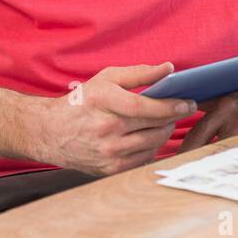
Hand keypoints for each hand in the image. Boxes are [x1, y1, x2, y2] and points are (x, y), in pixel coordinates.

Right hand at [32, 63, 197, 176]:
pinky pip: (143, 159)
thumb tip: (169, 68)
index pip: (145, 107)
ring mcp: (107, 152)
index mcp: (104, 102)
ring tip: (164, 122)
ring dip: (164, 132)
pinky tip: (149, 136)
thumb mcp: (106, 78)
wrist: (49, 133)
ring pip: (153, 144)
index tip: (188, 103)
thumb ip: (140, 73)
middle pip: (154, 126)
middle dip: (173, 118)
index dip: (171, 106)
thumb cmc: (82, 102)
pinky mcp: (109, 169)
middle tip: (181, 109)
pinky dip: (152, 147)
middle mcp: (105, 129)